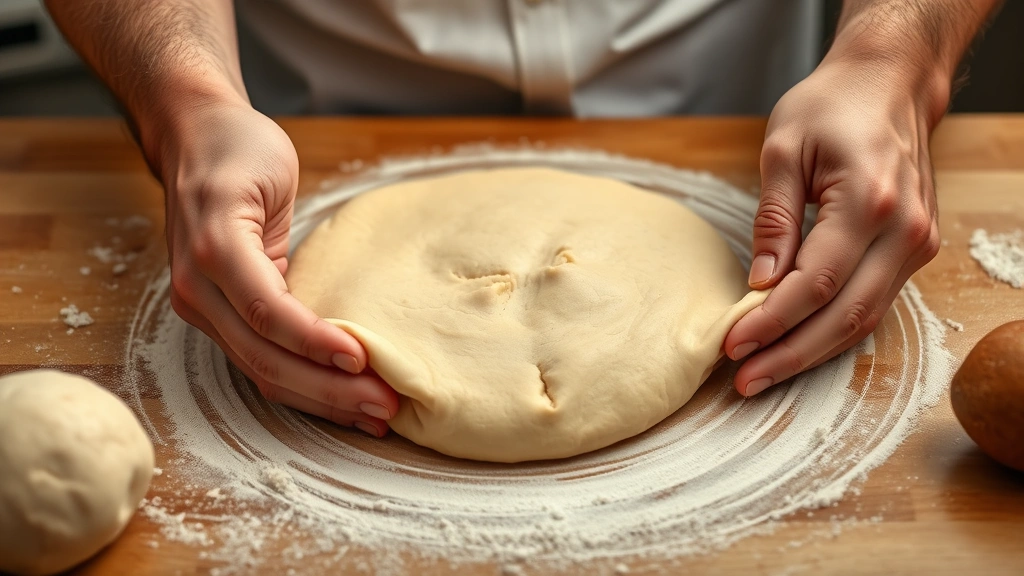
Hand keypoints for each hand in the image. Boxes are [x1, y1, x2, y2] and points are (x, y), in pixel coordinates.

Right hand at [158, 96, 398, 434]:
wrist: (193, 138)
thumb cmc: (239, 151)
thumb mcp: (274, 181)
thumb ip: (290, 243)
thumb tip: (342, 312)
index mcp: (215, 251)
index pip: (268, 312)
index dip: (315, 342)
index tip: (362, 359)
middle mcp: (198, 289)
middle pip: (266, 357)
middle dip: (329, 389)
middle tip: (385, 405)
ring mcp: (202, 308)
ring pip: (262, 372)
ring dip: (321, 399)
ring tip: (374, 415)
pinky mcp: (217, 316)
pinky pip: (259, 361)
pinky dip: (303, 383)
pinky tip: (341, 396)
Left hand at [724, 56, 941, 395]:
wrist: (891, 84)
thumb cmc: (831, 106)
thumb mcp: (783, 149)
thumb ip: (772, 220)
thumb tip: (760, 282)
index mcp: (870, 201)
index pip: (816, 283)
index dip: (772, 322)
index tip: (732, 344)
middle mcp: (905, 230)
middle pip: (847, 315)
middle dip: (791, 354)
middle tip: (745, 381)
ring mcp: (918, 244)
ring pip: (865, 319)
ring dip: (812, 352)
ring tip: (763, 373)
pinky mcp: (915, 250)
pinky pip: (874, 303)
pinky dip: (832, 330)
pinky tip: (795, 344)